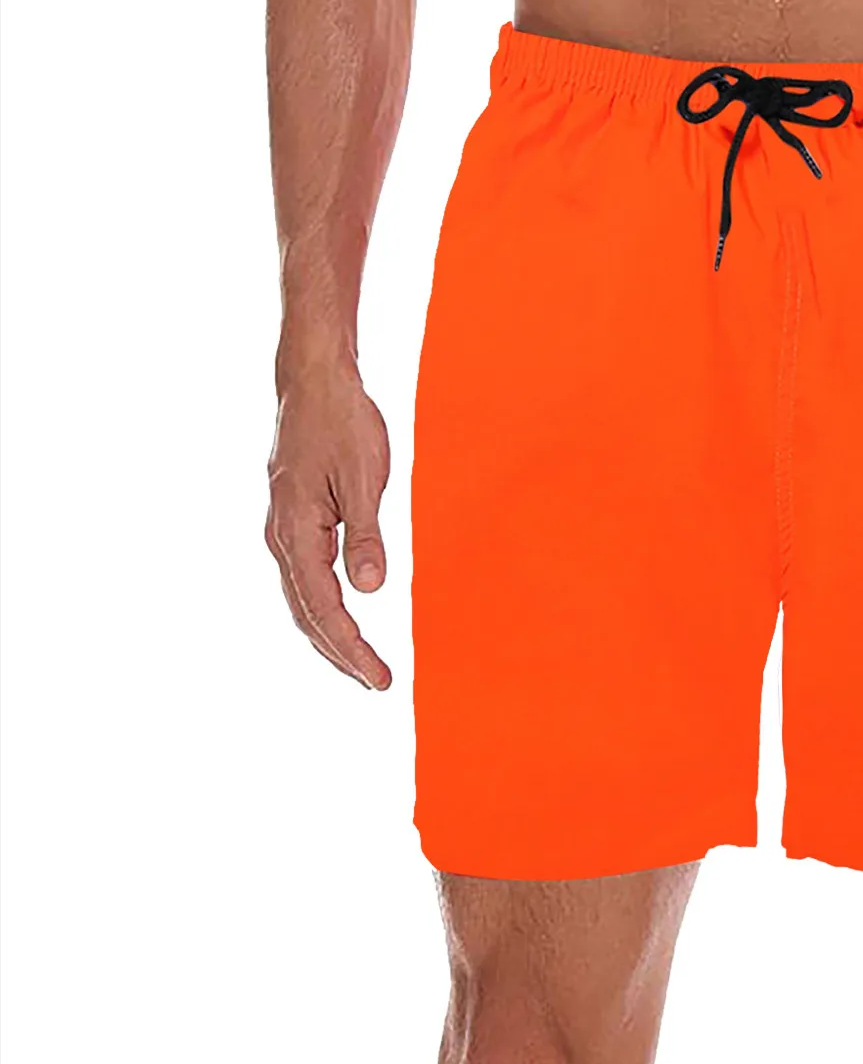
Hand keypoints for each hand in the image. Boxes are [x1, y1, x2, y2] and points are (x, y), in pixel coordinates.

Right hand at [265, 361, 392, 688]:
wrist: (316, 382)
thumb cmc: (342, 422)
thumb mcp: (364, 479)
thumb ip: (365, 536)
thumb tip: (370, 588)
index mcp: (297, 530)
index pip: (324, 607)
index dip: (351, 647)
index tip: (378, 676)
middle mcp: (283, 536)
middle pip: (308, 612)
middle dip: (340, 652)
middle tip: (376, 680)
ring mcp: (286, 529)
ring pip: (304, 598)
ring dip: (331, 634)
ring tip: (362, 662)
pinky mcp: (296, 519)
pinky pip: (307, 576)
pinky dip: (325, 606)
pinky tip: (343, 617)